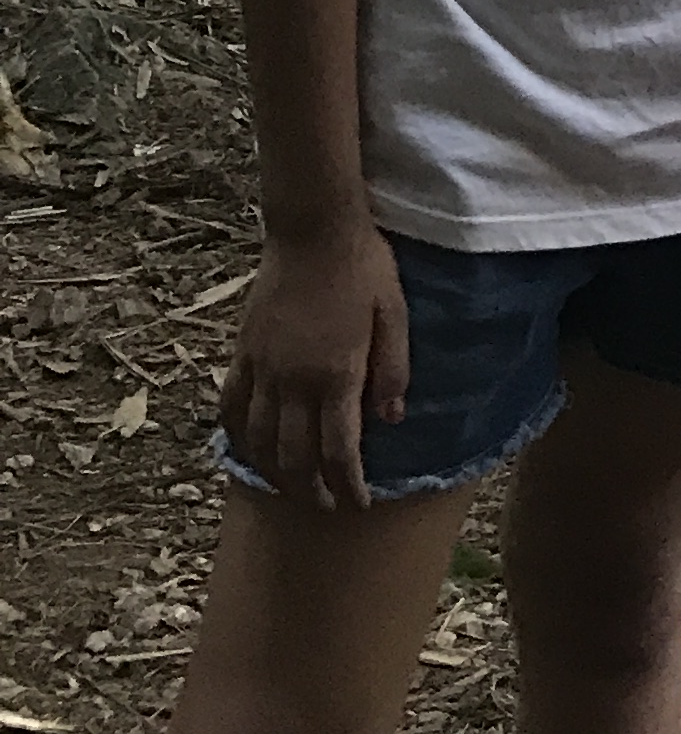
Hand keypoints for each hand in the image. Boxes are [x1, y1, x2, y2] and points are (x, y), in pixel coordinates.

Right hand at [221, 216, 407, 508]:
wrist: (312, 228)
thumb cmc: (364, 266)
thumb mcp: (395, 313)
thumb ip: (394, 369)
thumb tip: (392, 419)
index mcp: (337, 373)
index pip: (339, 450)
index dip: (348, 484)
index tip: (359, 503)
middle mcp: (294, 380)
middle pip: (295, 457)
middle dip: (312, 490)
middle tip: (326, 506)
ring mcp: (263, 368)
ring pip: (259, 441)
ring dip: (275, 474)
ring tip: (291, 490)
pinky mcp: (243, 353)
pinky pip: (231, 407)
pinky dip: (238, 437)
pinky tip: (248, 449)